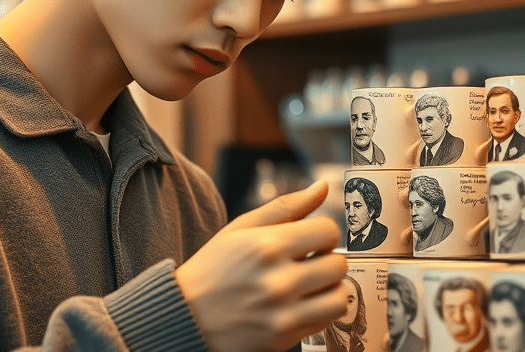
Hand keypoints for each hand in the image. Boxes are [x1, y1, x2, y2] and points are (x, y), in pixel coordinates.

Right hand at [176, 180, 346, 351]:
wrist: (185, 316)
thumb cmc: (213, 268)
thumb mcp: (241, 228)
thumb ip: (285, 206)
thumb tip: (322, 187)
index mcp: (267, 246)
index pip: (328, 230)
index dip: (323, 233)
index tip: (310, 241)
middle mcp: (278, 281)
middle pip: (338, 264)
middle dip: (327, 259)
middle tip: (309, 263)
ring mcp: (282, 313)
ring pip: (339, 296)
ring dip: (330, 288)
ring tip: (310, 285)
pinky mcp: (283, 338)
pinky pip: (325, 321)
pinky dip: (319, 311)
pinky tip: (299, 303)